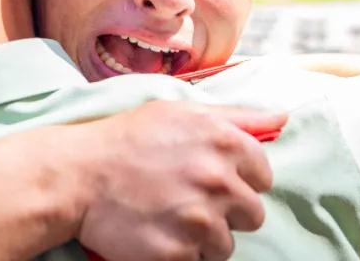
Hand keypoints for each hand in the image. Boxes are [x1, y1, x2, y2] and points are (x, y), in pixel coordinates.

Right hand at [77, 100, 284, 260]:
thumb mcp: (180, 112)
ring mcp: (199, 220)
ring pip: (226, 244)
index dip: (239, 178)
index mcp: (223, 142)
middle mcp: (217, 180)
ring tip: (170, 216)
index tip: (211, 178)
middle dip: (226, 210)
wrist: (77, 174)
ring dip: (203, 236)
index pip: (263, 175)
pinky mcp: (178, 253)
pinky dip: (180, 252)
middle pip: (252, 214)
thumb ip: (236, 116)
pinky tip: (157, 230)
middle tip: (188, 199)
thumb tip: (282, 118)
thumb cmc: (127, 138)